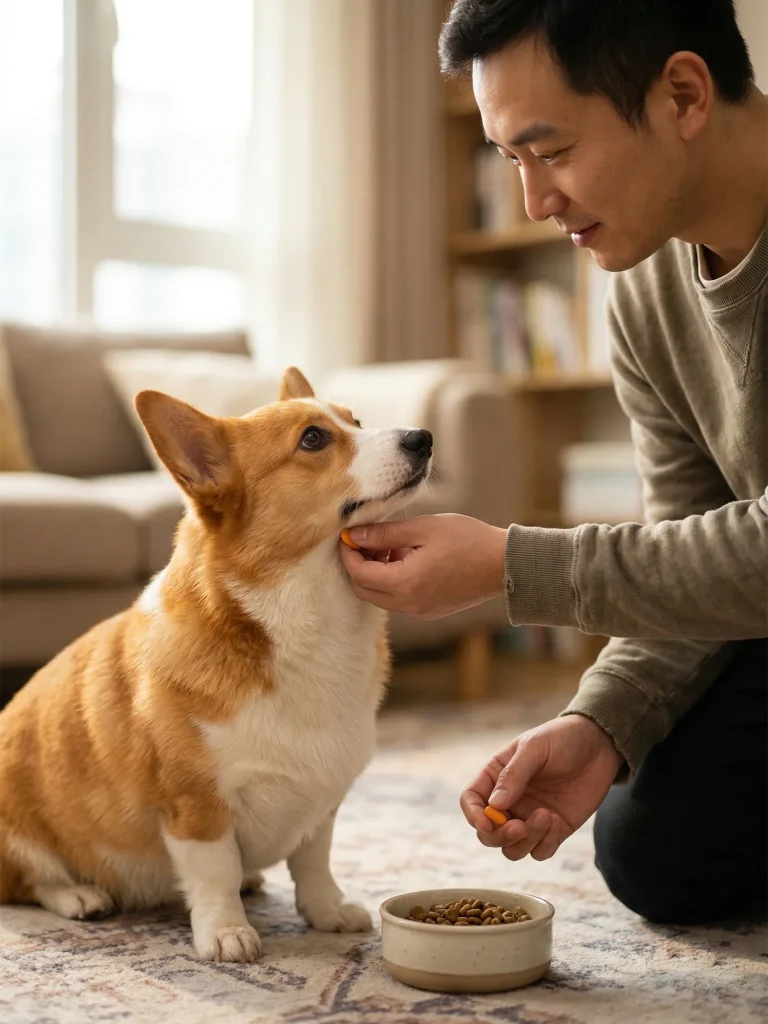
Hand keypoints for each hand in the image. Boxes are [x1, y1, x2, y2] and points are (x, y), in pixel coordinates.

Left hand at [338, 514, 506, 618]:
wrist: (505, 565)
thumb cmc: (468, 540)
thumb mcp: (423, 528)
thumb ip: (384, 533)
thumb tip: (354, 534)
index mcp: (405, 583)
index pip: (358, 574)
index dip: (348, 553)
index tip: (348, 533)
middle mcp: (409, 604)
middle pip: (364, 590)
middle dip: (358, 564)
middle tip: (366, 539)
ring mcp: (419, 611)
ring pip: (380, 596)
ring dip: (375, 572)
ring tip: (390, 544)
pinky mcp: (429, 611)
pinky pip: (398, 599)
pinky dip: (392, 580)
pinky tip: (405, 557)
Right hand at [460, 715, 622, 860]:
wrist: (600, 746)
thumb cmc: (562, 738)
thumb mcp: (535, 747)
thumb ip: (514, 775)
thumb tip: (494, 805)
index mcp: (496, 776)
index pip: (471, 801)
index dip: (474, 815)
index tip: (488, 822)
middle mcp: (509, 801)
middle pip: (488, 833)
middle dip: (499, 836)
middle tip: (519, 827)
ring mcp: (530, 817)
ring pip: (513, 848)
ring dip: (525, 841)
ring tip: (546, 816)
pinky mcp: (554, 830)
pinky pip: (540, 851)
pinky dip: (545, 843)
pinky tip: (557, 820)